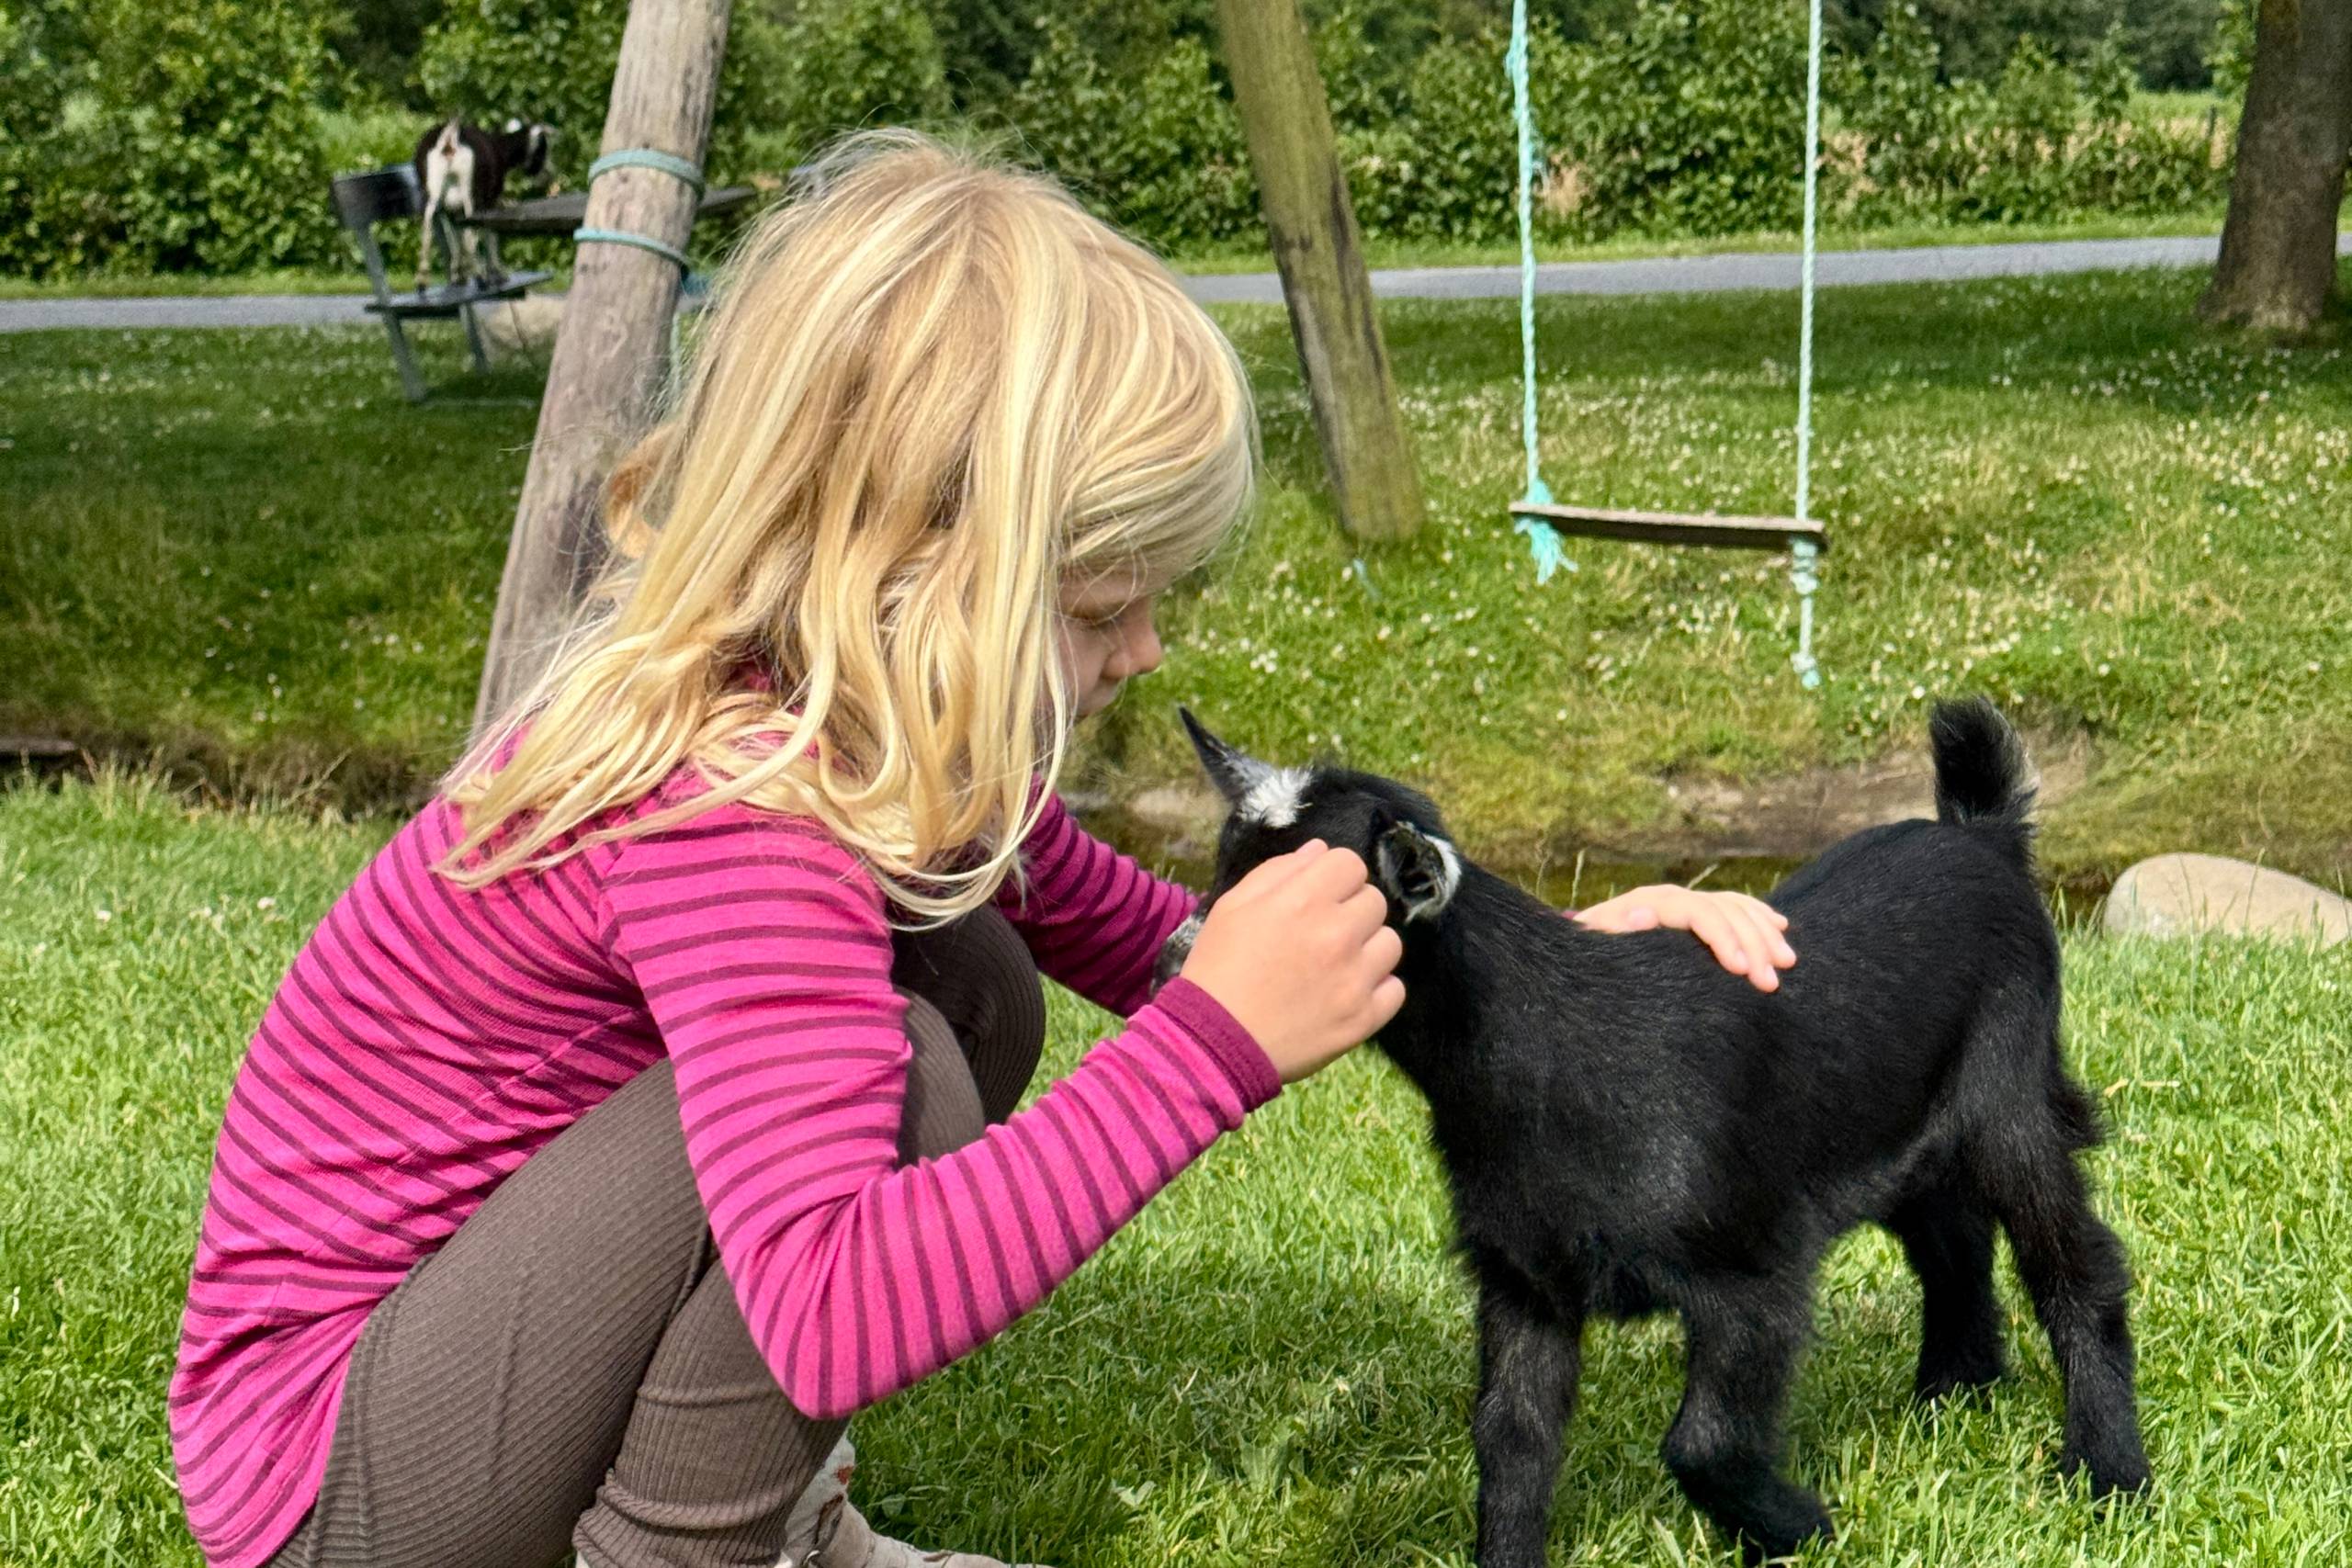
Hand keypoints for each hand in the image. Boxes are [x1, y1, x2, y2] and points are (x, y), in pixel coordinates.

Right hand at [1179, 839, 1406, 1083]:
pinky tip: (1347, 993)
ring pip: (1391, 943)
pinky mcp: (1363, 1018)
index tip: (1318, 896)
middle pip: (1374, 900)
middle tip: (1321, 934)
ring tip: (1336, 965)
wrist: (1212, 1043)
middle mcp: (1337, 934)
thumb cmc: (1217, 969)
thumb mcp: (1232, 907)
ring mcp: (1355, 978)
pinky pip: (1395, 989)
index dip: (1334, 877)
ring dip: (1368, 948)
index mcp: (1302, 900)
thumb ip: (1277, 871)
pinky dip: (1377, 989)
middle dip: (1350, 910)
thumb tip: (1319, 851)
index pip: (1350, 863)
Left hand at [1566, 886, 1795, 991]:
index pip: (1698, 913)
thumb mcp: (1596, 948)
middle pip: (1723, 911)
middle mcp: (1671, 898)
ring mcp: (1685, 903)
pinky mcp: (1694, 914)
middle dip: (1752, 944)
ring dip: (1764, 933)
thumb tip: (1643, 913)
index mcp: (1648, 903)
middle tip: (1771, 982)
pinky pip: (1736, 907)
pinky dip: (1759, 917)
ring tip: (1787, 962)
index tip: (1741, 970)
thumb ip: (1617, 932)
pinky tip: (1781, 928)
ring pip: (1735, 908)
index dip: (1722, 938)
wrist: (1577, 958)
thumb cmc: (1587, 960)